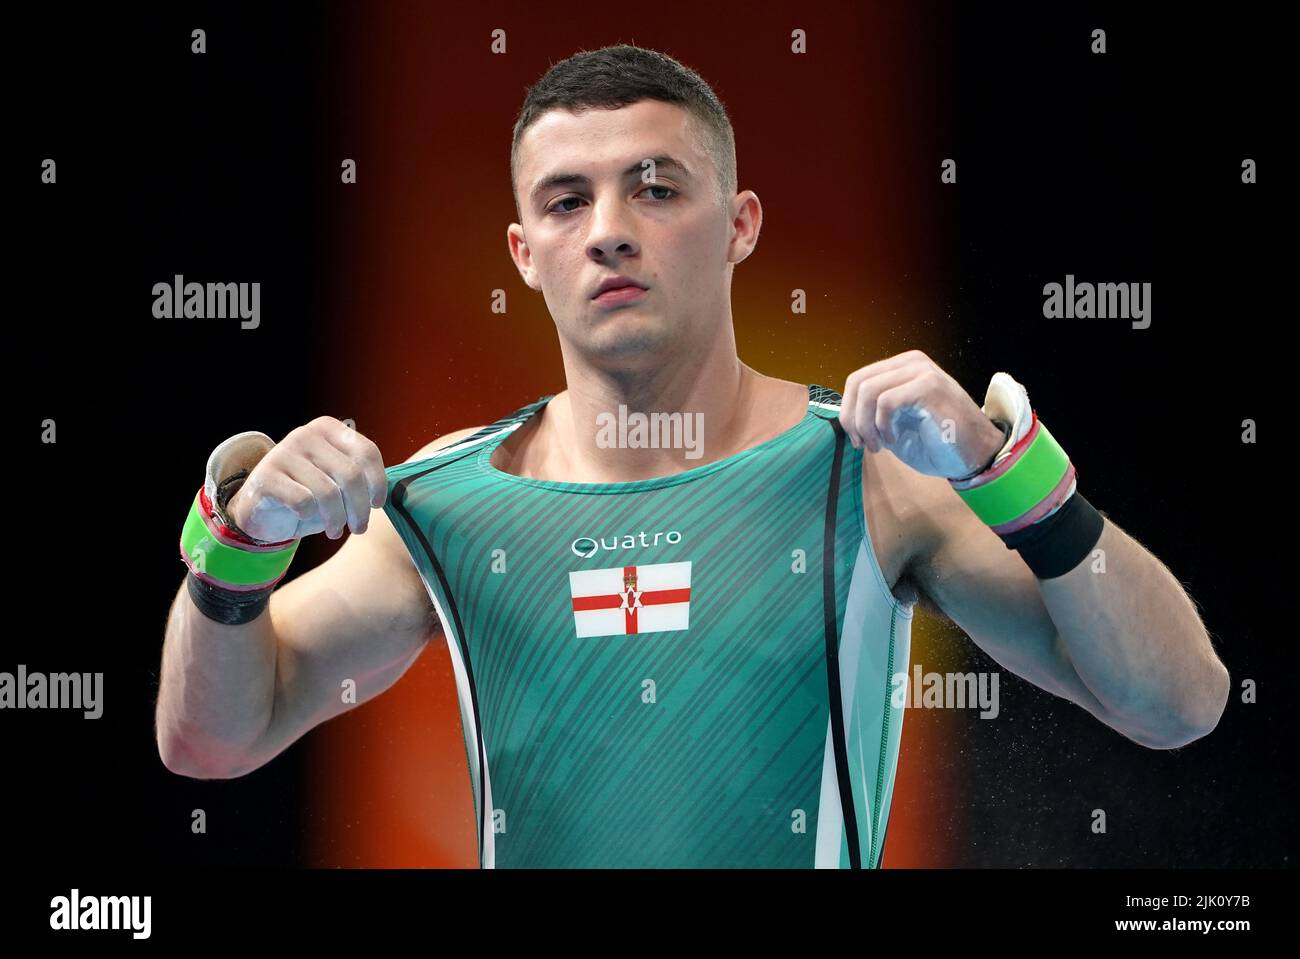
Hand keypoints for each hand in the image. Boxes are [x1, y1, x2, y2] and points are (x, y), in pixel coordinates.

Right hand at [226, 416, 387, 541]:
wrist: (262, 510)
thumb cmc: (309, 495)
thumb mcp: (338, 482)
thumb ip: (360, 478)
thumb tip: (388, 491)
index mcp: (328, 428)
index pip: (367, 452)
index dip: (378, 483)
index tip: (376, 505)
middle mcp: (305, 434)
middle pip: (351, 475)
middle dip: (360, 508)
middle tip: (359, 528)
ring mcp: (283, 452)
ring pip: (328, 492)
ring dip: (337, 519)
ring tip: (336, 531)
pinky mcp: (266, 476)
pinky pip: (303, 501)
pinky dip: (310, 517)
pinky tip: (306, 519)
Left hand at [839, 350, 1004, 477]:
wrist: (974, 455)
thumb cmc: (935, 440)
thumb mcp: (895, 423)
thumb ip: (873, 410)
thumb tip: (845, 411)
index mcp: (902, 367)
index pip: (857, 380)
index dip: (848, 411)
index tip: (856, 439)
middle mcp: (912, 362)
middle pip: (858, 382)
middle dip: (852, 419)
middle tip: (863, 444)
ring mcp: (922, 371)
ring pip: (868, 391)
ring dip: (866, 425)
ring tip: (879, 445)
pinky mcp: (929, 386)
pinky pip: (886, 401)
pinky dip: (883, 425)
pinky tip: (894, 440)